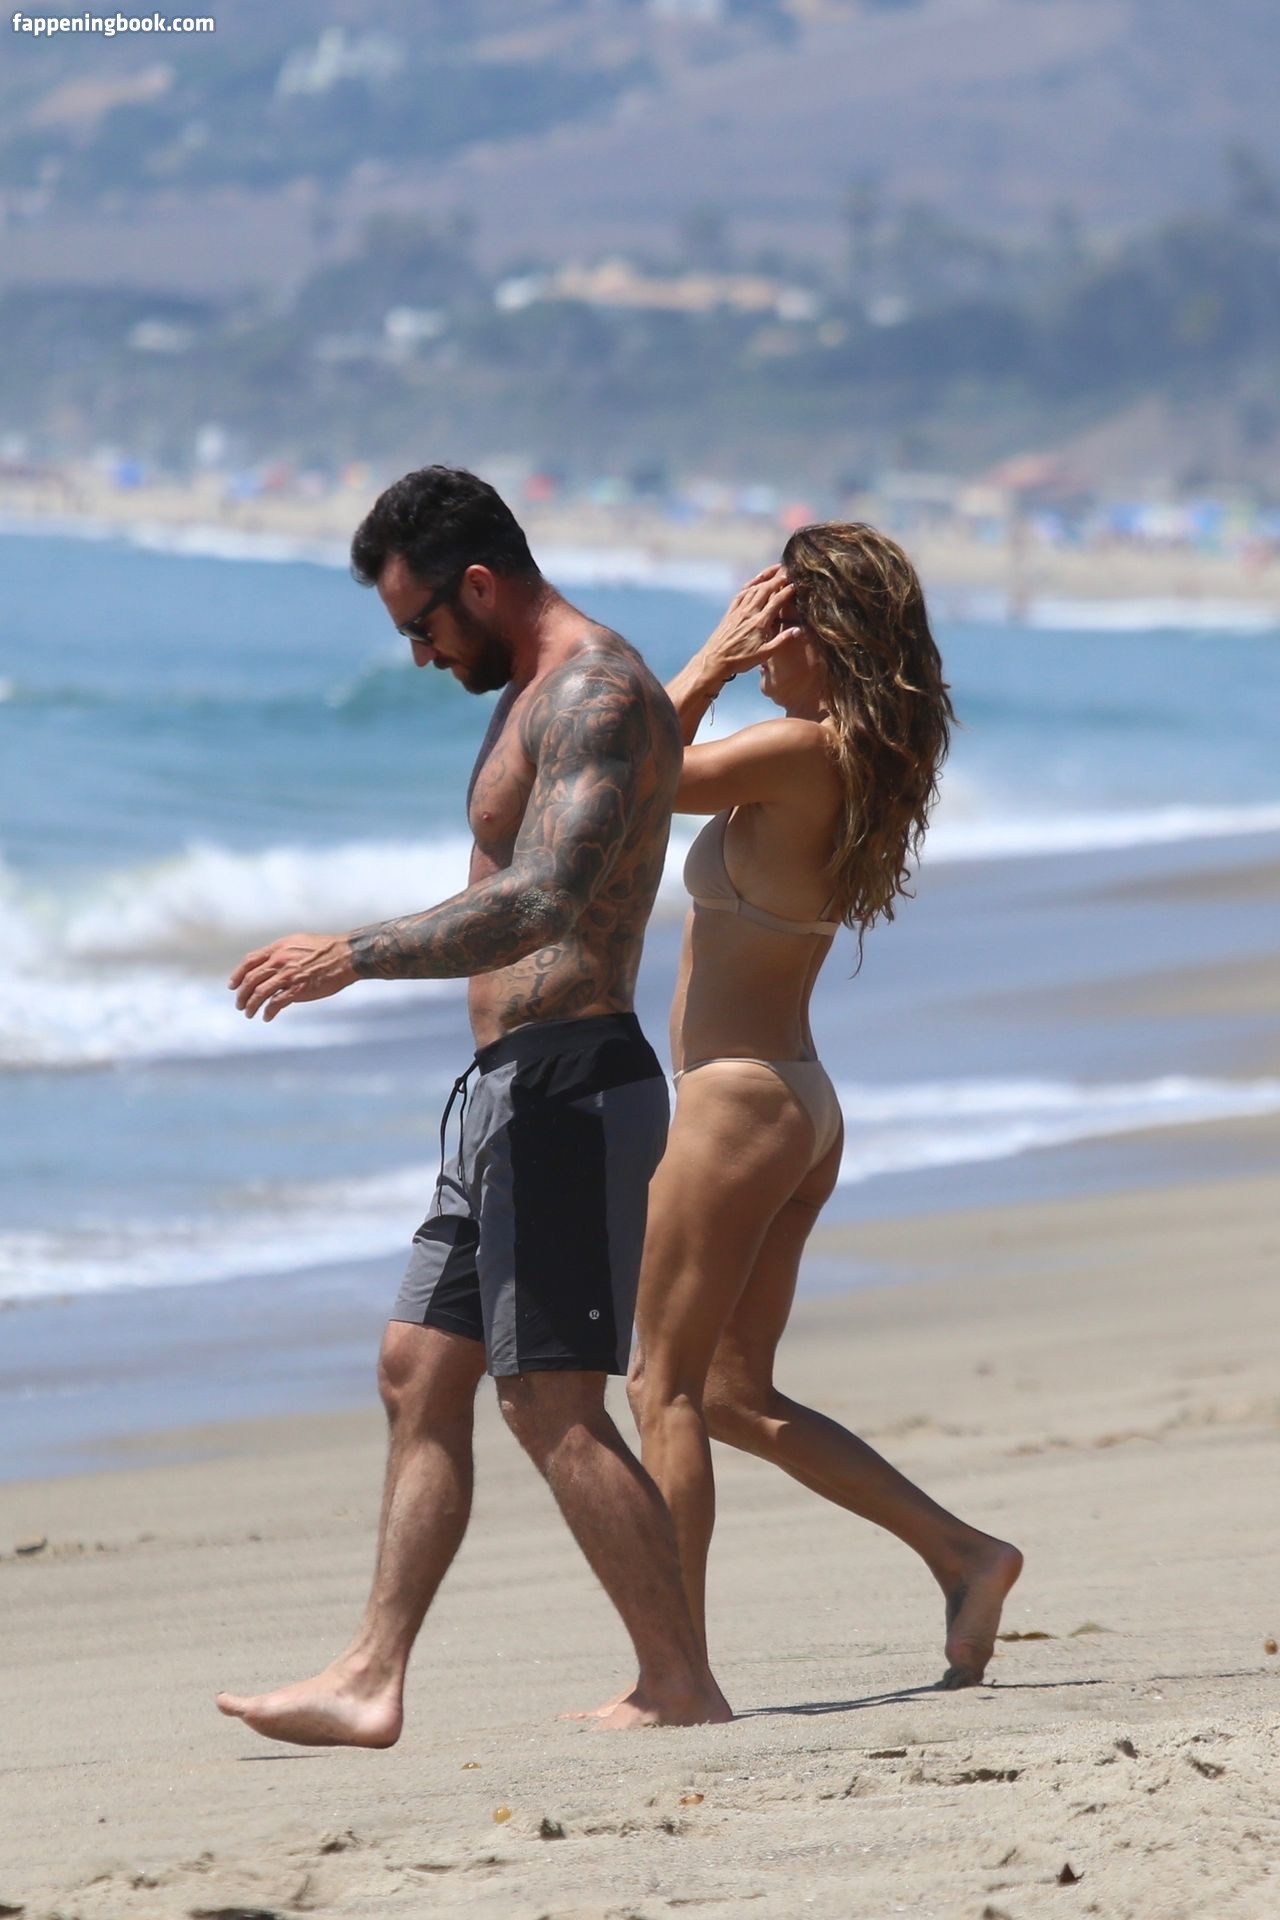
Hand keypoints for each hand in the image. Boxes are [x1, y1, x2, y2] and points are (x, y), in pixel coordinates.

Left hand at [229, 932, 357, 1021]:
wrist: (346, 955)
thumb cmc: (326, 949)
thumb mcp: (298, 942)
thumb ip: (282, 952)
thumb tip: (271, 963)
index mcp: (278, 948)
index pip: (249, 962)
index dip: (238, 975)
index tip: (232, 986)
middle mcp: (280, 961)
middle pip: (251, 980)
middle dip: (242, 994)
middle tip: (239, 1004)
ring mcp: (288, 976)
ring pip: (259, 993)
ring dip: (251, 1005)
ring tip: (249, 1013)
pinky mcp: (298, 989)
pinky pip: (276, 1003)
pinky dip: (268, 1011)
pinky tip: (267, 1017)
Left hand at [696, 565, 800, 683]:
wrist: (715, 660)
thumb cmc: (740, 660)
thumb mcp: (764, 654)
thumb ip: (782, 641)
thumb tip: (798, 630)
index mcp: (760, 622)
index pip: (776, 601)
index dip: (787, 590)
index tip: (796, 584)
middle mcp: (749, 612)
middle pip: (765, 589)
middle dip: (777, 579)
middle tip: (787, 571)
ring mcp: (738, 611)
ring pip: (753, 589)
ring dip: (764, 578)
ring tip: (773, 571)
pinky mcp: (730, 612)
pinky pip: (740, 594)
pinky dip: (749, 585)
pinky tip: (754, 583)